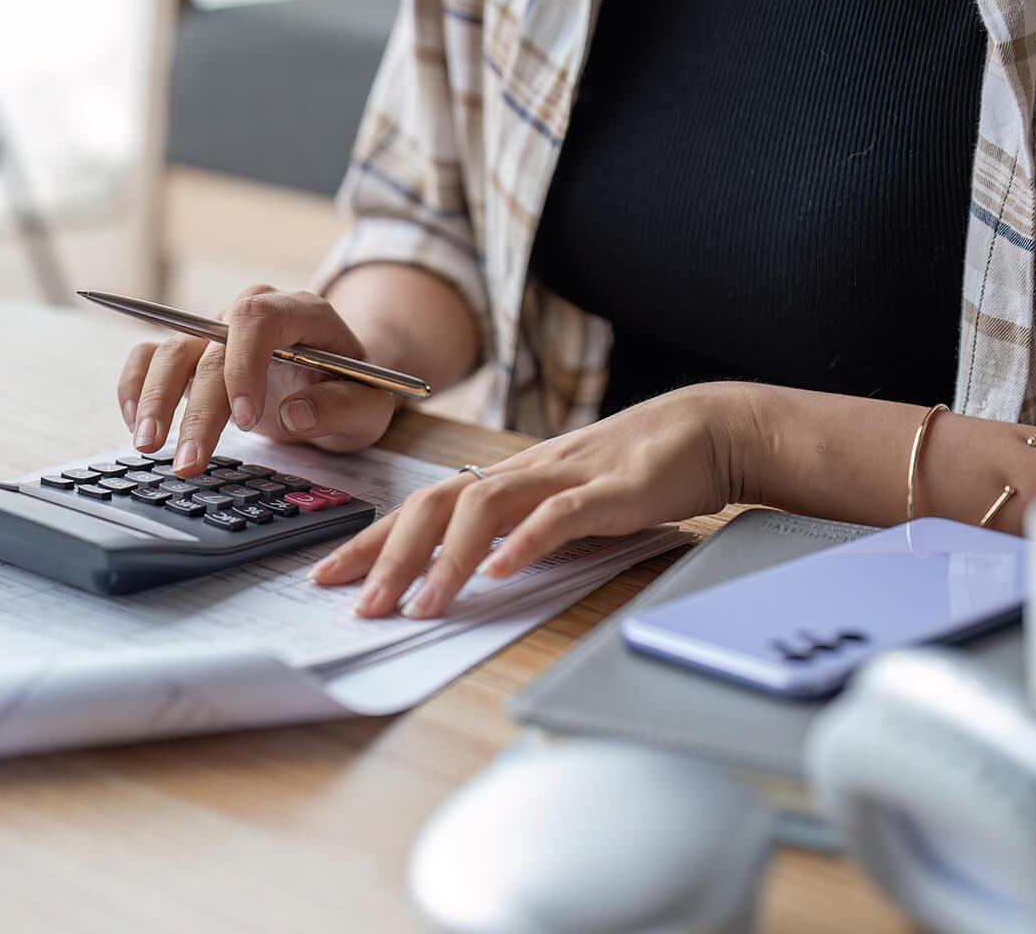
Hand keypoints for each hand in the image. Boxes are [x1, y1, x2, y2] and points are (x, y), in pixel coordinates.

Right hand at [118, 285, 397, 475]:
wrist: (338, 380)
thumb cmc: (353, 389)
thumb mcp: (370, 406)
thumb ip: (342, 407)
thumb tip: (296, 413)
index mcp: (300, 312)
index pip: (257, 320)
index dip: (244, 366)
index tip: (245, 421)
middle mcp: (250, 312)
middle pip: (209, 347)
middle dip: (197, 409)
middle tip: (190, 462)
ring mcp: (215, 329)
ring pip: (171, 351)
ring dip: (155, 399)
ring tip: (149, 446)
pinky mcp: (192, 351)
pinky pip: (149, 357)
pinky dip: (136, 387)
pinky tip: (138, 425)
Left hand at [310, 383, 757, 618]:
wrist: (707, 430)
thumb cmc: (633, 474)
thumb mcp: (562, 509)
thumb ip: (520, 537)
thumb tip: (474, 576)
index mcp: (505, 481)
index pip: (421, 509)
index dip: (372, 542)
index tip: (329, 576)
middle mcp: (521, 474)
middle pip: (435, 504)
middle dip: (389, 556)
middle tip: (359, 604)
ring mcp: (562, 477)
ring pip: (483, 507)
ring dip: (446, 560)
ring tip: (421, 605)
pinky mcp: (609, 489)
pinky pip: (558, 514)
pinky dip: (524, 543)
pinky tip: (499, 572)